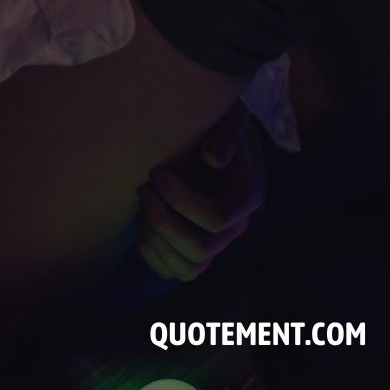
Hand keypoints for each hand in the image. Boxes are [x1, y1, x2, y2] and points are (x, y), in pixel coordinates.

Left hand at [136, 103, 263, 281]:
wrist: (202, 140)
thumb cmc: (214, 126)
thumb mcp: (227, 118)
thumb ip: (225, 134)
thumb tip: (212, 159)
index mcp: (248, 196)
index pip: (218, 217)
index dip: (182, 201)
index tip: (156, 173)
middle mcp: (236, 227)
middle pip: (201, 248)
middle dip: (164, 221)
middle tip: (143, 189)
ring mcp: (216, 244)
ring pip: (188, 269)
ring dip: (156, 239)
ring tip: (142, 205)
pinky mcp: (193, 253)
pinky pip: (171, 272)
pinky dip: (150, 253)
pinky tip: (142, 222)